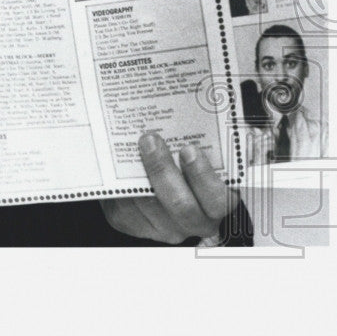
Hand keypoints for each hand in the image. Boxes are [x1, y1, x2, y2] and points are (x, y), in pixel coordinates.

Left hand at [100, 133, 236, 244]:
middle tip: (151, 140)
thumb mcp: (203, 160)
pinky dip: (120, 184)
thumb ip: (200, 146)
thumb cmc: (188, 170)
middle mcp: (193, 222)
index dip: (203, 175)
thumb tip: (188, 107)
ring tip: (132, 145)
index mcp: (216, 206)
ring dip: (138, 173)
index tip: (188, 148)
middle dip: (163, 170)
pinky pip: (125, 208)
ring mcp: (164, 228)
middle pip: (180, 205)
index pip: (219, 199)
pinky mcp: (135, 226)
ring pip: (148, 204)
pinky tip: (117, 163)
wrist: (163, 189)